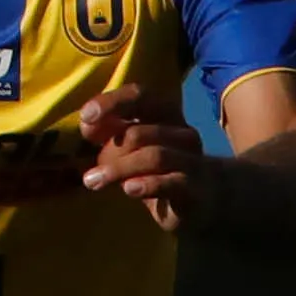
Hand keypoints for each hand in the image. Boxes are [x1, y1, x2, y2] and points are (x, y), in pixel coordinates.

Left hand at [78, 84, 210, 232]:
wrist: (209, 198)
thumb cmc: (161, 170)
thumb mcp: (132, 151)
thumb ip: (110, 134)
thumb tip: (87, 124)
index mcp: (165, 116)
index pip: (140, 96)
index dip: (112, 103)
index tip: (86, 117)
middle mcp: (180, 132)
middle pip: (139, 132)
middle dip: (109, 150)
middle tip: (89, 175)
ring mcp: (192, 159)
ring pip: (154, 155)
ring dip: (118, 169)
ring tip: (93, 182)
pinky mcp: (197, 187)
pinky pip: (173, 182)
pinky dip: (149, 184)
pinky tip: (130, 189)